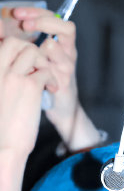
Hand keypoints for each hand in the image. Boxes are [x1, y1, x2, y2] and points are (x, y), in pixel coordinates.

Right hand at [0, 33, 56, 190]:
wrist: (2, 148)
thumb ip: (2, 78)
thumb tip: (12, 68)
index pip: (0, 46)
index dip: (14, 50)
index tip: (24, 64)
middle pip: (14, 42)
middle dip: (29, 50)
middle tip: (37, 67)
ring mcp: (12, 77)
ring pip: (32, 51)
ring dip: (42, 62)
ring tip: (45, 78)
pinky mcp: (30, 87)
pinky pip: (45, 69)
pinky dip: (52, 77)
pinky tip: (51, 88)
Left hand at [12, 6, 102, 151]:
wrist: (59, 106)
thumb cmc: (42, 78)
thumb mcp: (33, 55)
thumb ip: (22, 40)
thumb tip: (1, 23)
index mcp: (59, 41)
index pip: (53, 17)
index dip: (37, 12)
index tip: (17, 13)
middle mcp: (67, 51)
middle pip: (66, 27)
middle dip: (45, 22)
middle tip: (25, 25)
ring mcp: (67, 66)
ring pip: (60, 48)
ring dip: (47, 46)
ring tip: (36, 47)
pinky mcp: (63, 82)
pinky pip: (56, 71)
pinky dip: (43, 68)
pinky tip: (31, 69)